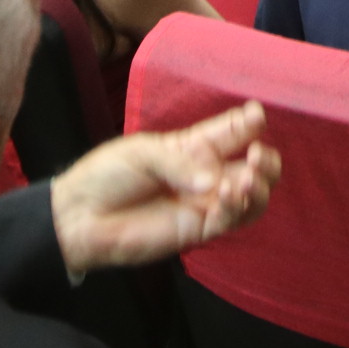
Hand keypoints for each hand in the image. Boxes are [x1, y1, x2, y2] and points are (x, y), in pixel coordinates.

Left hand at [49, 103, 279, 272]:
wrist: (81, 216)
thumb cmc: (107, 174)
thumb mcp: (142, 152)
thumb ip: (180, 164)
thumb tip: (216, 182)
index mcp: (195, 145)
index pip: (234, 130)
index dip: (251, 121)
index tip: (256, 117)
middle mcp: (207, 173)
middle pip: (256, 166)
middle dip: (267, 160)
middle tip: (257, 157)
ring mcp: (205, 203)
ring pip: (252, 196)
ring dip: (258, 188)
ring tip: (247, 180)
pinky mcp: (198, 230)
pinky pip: (231, 221)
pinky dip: (237, 209)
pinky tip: (227, 198)